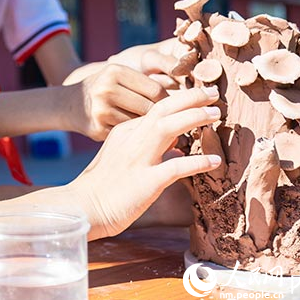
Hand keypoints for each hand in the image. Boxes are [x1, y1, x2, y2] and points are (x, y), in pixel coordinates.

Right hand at [69, 64, 168, 140]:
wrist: (70, 104)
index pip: (156, 90)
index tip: (174, 109)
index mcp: (115, 72)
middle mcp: (106, 88)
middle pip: (149, 108)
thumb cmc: (106, 89)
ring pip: (140, 124)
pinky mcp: (97, 129)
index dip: (169, 102)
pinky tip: (136, 138)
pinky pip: (128, 136)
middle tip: (170, 124)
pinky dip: (135, 138)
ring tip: (154, 131)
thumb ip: (146, 82)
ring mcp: (100, 109)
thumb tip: (186, 96)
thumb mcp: (120, 77)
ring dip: (149, 130)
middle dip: (161, 118)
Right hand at [69, 86, 221, 239]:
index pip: (156, 108)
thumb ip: (149, 150)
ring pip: (168, 128)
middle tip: (213, 93)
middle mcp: (131, 139)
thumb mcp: (123, 158)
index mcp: (125, 131)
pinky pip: (176, 168)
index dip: (180, 100)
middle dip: (190, 98)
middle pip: (163, 109)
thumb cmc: (104, 186)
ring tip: (216, 114)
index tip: (200, 97)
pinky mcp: (145, 181)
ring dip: (194, 117)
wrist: (83, 207)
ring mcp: (138, 159)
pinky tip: (215, 162)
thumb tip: (178, 152)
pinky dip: (198, 162)